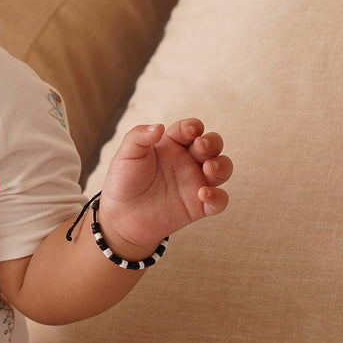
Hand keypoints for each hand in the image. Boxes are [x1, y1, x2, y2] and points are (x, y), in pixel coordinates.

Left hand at [97, 119, 232, 259]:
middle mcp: (187, 162)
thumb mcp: (126, 155)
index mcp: (171, 145)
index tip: (189, 131)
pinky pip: (219, 201)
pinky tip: (204, 194)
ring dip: (222, 166)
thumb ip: (138, 137)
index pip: (191, 129)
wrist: (120, 216)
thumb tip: (159, 126)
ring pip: (222, 169)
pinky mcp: (197, 206)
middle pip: (213, 145)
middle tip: (201, 146)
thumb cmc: (123, 182)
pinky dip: (218, 197)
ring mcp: (194, 183)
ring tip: (209, 168)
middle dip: (213, 142)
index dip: (193, 127)